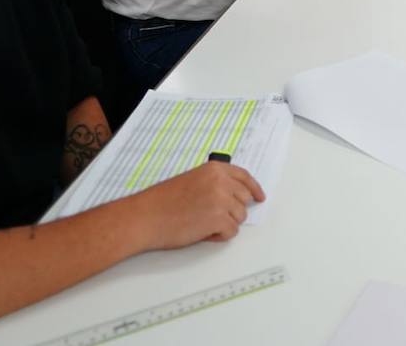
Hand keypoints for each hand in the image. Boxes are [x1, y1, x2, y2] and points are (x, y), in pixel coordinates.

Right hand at [130, 161, 265, 248]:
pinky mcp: (218, 219)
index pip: (244, 177)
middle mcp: (221, 181)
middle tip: (212, 217)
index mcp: (215, 169)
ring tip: (202, 224)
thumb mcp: (192, 180)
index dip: (254, 188)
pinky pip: (231, 231)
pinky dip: (220, 235)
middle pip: (244, 199)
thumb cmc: (162, 202)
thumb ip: (215, 183)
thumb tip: (233, 196)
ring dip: (225, 223)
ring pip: (239, 217)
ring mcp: (221, 200)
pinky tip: (203, 233)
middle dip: (232, 210)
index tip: (259, 197)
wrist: (145, 217)